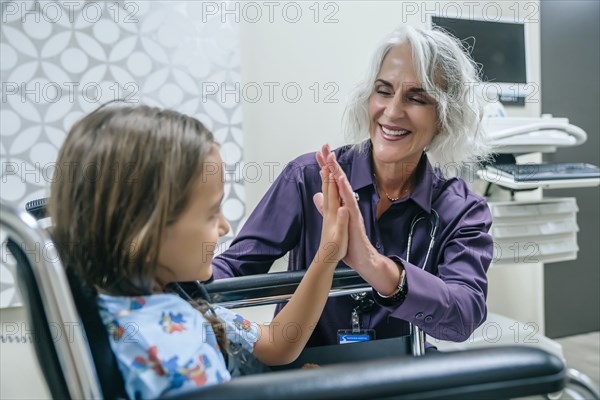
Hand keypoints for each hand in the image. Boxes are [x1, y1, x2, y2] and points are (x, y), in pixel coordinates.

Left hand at [314, 145, 377, 271]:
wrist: (361, 258)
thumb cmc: (349, 242)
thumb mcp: (332, 221)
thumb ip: (326, 207)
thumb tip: (318, 195)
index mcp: (338, 205)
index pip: (329, 182)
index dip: (324, 168)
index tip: (318, 154)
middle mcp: (345, 204)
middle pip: (336, 180)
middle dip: (330, 163)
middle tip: (325, 147)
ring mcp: (350, 210)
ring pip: (343, 187)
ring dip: (337, 172)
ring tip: (332, 159)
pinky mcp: (354, 218)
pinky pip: (349, 201)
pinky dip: (345, 190)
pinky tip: (341, 181)